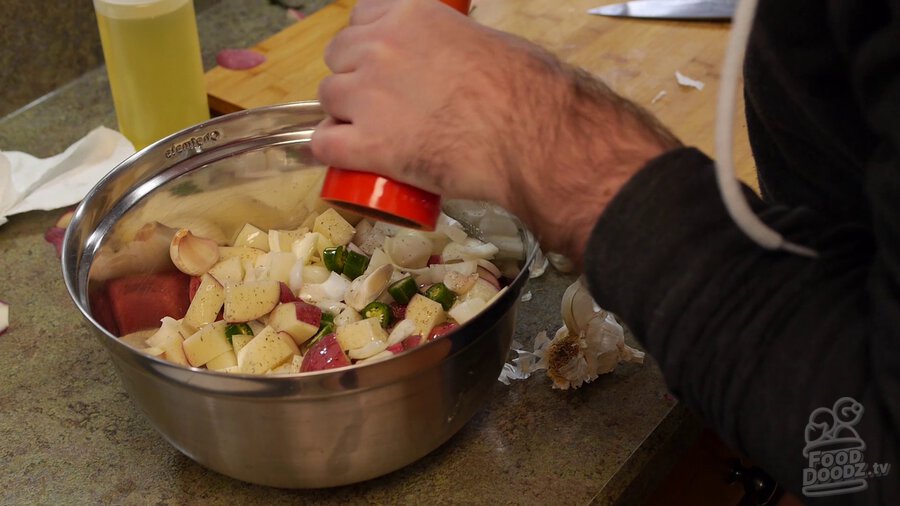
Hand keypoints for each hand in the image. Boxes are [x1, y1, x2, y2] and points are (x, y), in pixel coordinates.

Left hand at [312, 0, 679, 264]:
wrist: (531, 138)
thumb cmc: (525, 92)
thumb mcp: (483, 42)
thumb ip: (450, 42)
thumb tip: (448, 63)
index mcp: (409, 14)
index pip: (361, 17)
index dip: (367, 44)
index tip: (379, 62)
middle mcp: (380, 47)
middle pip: (338, 56)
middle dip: (354, 77)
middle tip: (380, 103)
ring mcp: (368, 95)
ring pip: (328, 99)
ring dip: (344, 115)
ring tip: (372, 134)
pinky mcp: (366, 144)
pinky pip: (323, 144)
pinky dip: (330, 153)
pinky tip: (346, 159)